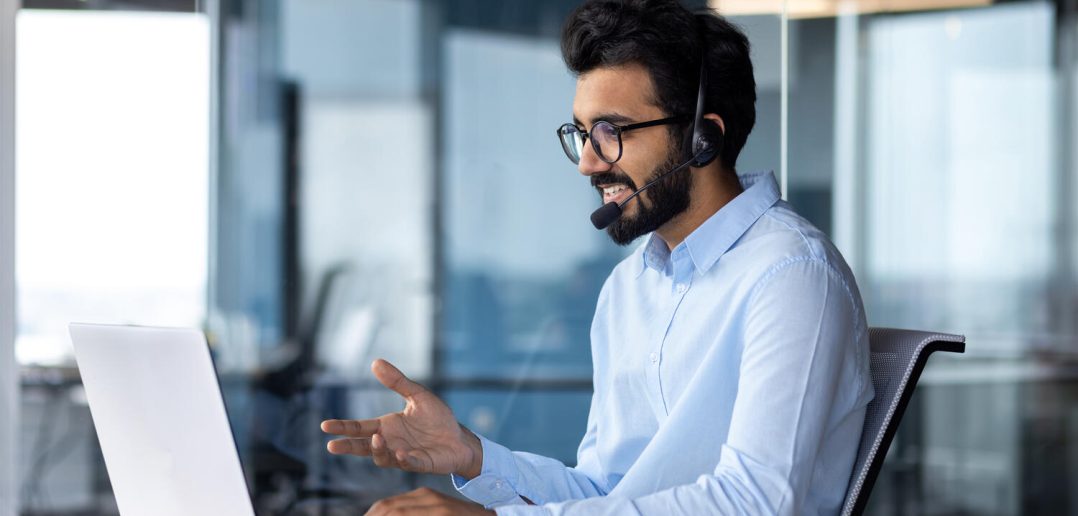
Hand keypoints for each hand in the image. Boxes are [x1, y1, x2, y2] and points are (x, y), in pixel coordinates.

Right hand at [322, 359, 483, 477]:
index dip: (343, 427)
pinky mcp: (421, 464)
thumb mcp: (417, 395)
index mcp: (387, 426)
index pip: (360, 428)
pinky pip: (409, 464)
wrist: (459, 438)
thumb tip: (376, 362)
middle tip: (332, 445)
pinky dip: (403, 460)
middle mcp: (391, 443)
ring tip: (376, 438)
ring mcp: (403, 456)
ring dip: (377, 449)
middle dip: (348, 446)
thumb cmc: (438, 419)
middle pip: (363, 446)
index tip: (325, 426)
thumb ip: (397, 382)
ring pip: (382, 457)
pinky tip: (400, 453)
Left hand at [366, 487, 494, 515]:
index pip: (386, 506)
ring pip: (396, 511)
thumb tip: (385, 514)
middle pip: (386, 507)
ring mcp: (436, 507)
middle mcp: (427, 497)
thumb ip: (413, 513)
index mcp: (422, 496)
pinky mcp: (443, 513)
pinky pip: (410, 515)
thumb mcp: (436, 514)